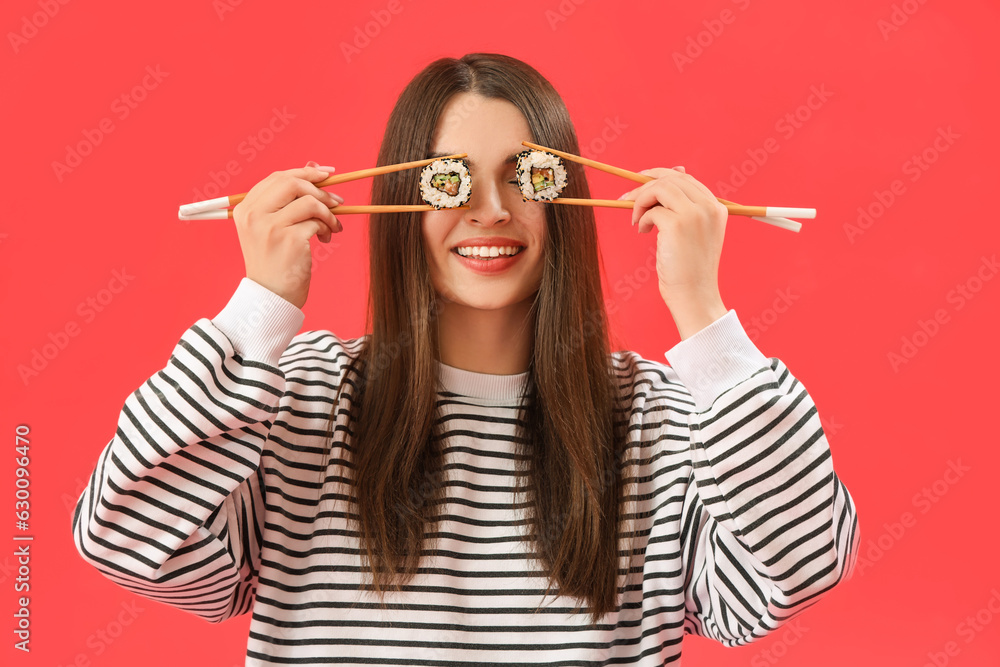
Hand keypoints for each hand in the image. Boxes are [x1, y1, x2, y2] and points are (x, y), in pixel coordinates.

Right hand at [232, 161, 343, 308]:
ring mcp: (270, 227)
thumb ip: (287, 200)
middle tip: (337, 201)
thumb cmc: (276, 262)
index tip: (327, 174)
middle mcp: (254, 215)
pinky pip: (317, 221)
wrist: (271, 296)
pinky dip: (328, 227)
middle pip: (292, 182)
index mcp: (245, 209)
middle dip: (319, 188)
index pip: (277, 177)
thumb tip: (316, 166)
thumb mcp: (272, 227)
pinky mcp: (290, 239)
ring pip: (309, 201)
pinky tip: (326, 239)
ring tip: (332, 226)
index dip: (305, 172)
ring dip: (328, 212)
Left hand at [618, 166, 728, 338]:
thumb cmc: (689, 268)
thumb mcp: (693, 233)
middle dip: (645, 186)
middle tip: (627, 199)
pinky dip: (642, 218)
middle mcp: (709, 207)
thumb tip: (672, 177)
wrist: (694, 295)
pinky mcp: (677, 225)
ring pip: (660, 188)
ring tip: (636, 219)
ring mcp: (695, 215)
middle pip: (672, 179)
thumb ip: (685, 208)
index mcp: (716, 208)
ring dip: (641, 200)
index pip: (687, 179)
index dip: (662, 175)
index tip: (643, 180)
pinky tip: (643, 232)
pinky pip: (652, 211)